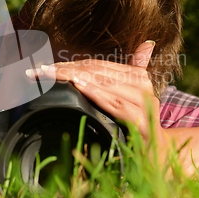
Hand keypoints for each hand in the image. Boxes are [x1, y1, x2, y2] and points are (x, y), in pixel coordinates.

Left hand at [28, 41, 160, 140]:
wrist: (158, 154)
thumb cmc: (138, 124)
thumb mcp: (132, 97)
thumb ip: (133, 69)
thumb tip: (147, 43)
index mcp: (138, 76)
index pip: (98, 65)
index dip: (70, 63)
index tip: (45, 66)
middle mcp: (143, 85)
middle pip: (98, 72)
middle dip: (66, 70)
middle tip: (40, 70)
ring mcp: (144, 101)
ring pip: (105, 83)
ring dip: (76, 77)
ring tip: (52, 74)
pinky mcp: (142, 120)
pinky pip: (115, 104)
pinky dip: (97, 94)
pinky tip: (80, 86)